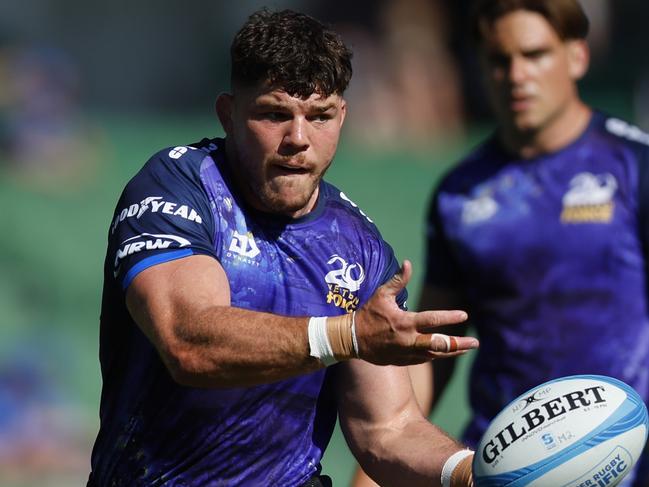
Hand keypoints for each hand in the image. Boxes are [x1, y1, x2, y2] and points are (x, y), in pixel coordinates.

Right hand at [354, 260, 477, 365]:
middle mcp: (408, 340)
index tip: (464, 315)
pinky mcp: (402, 360)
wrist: (352, 339)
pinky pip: (423, 359)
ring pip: (434, 354)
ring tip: (466, 348)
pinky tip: (445, 352)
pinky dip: (436, 356)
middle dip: (458, 343)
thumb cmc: (367, 314)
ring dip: (451, 352)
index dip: (449, 317)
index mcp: (405, 322)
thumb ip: (398, 280)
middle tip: (474, 343)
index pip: (432, 320)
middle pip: (438, 344)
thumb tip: (408, 263)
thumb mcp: (381, 294)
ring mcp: (406, 352)